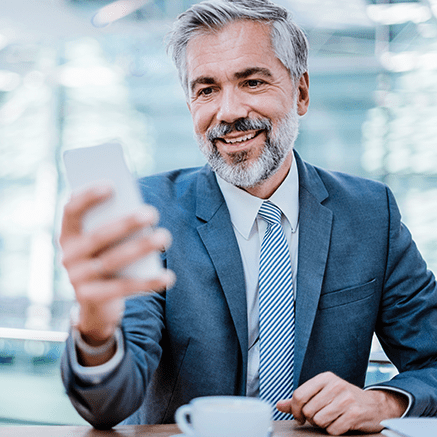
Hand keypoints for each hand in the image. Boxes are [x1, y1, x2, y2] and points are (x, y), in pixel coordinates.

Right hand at [59, 186, 174, 350]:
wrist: (97, 303)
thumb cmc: (108, 258)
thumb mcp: (106, 242)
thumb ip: (115, 225)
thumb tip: (142, 212)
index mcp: (68, 234)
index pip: (71, 210)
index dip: (88, 196)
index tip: (112, 185)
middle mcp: (68, 256)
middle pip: (98, 236)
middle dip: (126, 223)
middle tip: (152, 213)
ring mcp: (77, 279)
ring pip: (112, 261)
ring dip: (140, 248)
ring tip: (164, 237)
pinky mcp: (91, 299)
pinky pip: (122, 288)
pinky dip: (148, 282)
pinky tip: (168, 276)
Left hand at [276, 372, 407, 434]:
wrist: (375, 405)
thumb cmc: (344, 398)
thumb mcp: (322, 393)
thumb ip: (300, 399)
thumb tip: (279, 405)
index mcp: (324, 378)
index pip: (299, 394)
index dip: (295, 410)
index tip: (299, 417)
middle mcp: (335, 385)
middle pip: (308, 410)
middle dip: (312, 418)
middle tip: (320, 416)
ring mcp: (346, 399)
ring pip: (319, 420)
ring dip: (323, 424)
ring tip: (331, 418)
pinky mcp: (355, 413)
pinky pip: (333, 429)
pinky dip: (334, 430)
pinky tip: (340, 423)